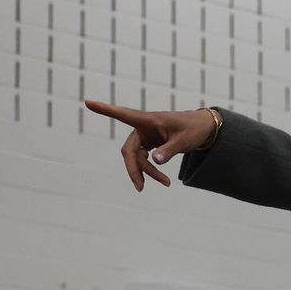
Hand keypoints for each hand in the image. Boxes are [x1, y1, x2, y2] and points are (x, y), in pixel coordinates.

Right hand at [83, 100, 219, 191]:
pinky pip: (142, 159)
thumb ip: (169, 150)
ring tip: (167, 183)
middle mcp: (142, 127)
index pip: (123, 114)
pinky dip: (150, 170)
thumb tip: (154, 160)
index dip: (105, 110)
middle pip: (129, 150)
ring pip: (136, 158)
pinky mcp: (147, 143)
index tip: (87, 102)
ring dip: (147, 172)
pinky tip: (162, 179)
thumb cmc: (193, 130)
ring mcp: (143, 136)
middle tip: (140, 187)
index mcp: (148, 120)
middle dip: (135, 169)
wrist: (202, 128)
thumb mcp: (184, 141)